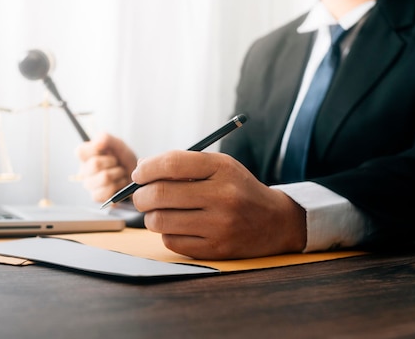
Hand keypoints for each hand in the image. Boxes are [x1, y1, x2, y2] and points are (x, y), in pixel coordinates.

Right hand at [75, 133, 137, 202]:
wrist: (138, 177)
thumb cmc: (123, 160)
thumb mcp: (118, 145)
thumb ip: (106, 139)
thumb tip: (97, 143)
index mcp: (85, 156)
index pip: (80, 151)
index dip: (97, 149)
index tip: (108, 150)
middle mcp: (84, 171)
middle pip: (95, 164)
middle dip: (113, 162)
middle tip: (117, 162)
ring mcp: (89, 185)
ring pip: (104, 178)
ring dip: (119, 174)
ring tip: (121, 173)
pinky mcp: (96, 197)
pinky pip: (107, 191)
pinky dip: (119, 186)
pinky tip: (120, 184)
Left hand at [131, 150, 306, 259]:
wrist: (275, 222)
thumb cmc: (238, 190)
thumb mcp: (220, 167)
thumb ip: (183, 164)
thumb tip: (140, 171)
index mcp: (222, 168)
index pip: (172, 164)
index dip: (146, 169)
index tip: (138, 174)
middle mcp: (223, 196)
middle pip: (160, 194)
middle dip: (141, 195)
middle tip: (141, 196)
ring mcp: (220, 226)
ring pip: (160, 221)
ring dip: (150, 217)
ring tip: (158, 212)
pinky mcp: (215, 250)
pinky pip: (171, 242)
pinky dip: (167, 234)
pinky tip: (178, 227)